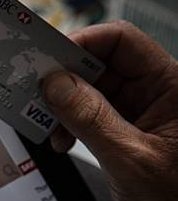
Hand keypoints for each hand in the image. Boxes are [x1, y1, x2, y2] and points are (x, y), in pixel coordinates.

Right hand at [43, 21, 177, 200]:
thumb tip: (57, 85)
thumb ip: (91, 119)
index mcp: (171, 86)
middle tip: (35, 90)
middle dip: (65, 80)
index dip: (83, 44)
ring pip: (89, 90)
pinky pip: (87, 114)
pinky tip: (61, 139)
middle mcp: (154, 92)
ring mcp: (138, 111)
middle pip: (100, 65)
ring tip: (48, 125)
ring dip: (62, 106)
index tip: (49, 59)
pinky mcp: (123, 129)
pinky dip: (68, 124)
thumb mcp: (130, 158)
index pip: (122, 42)